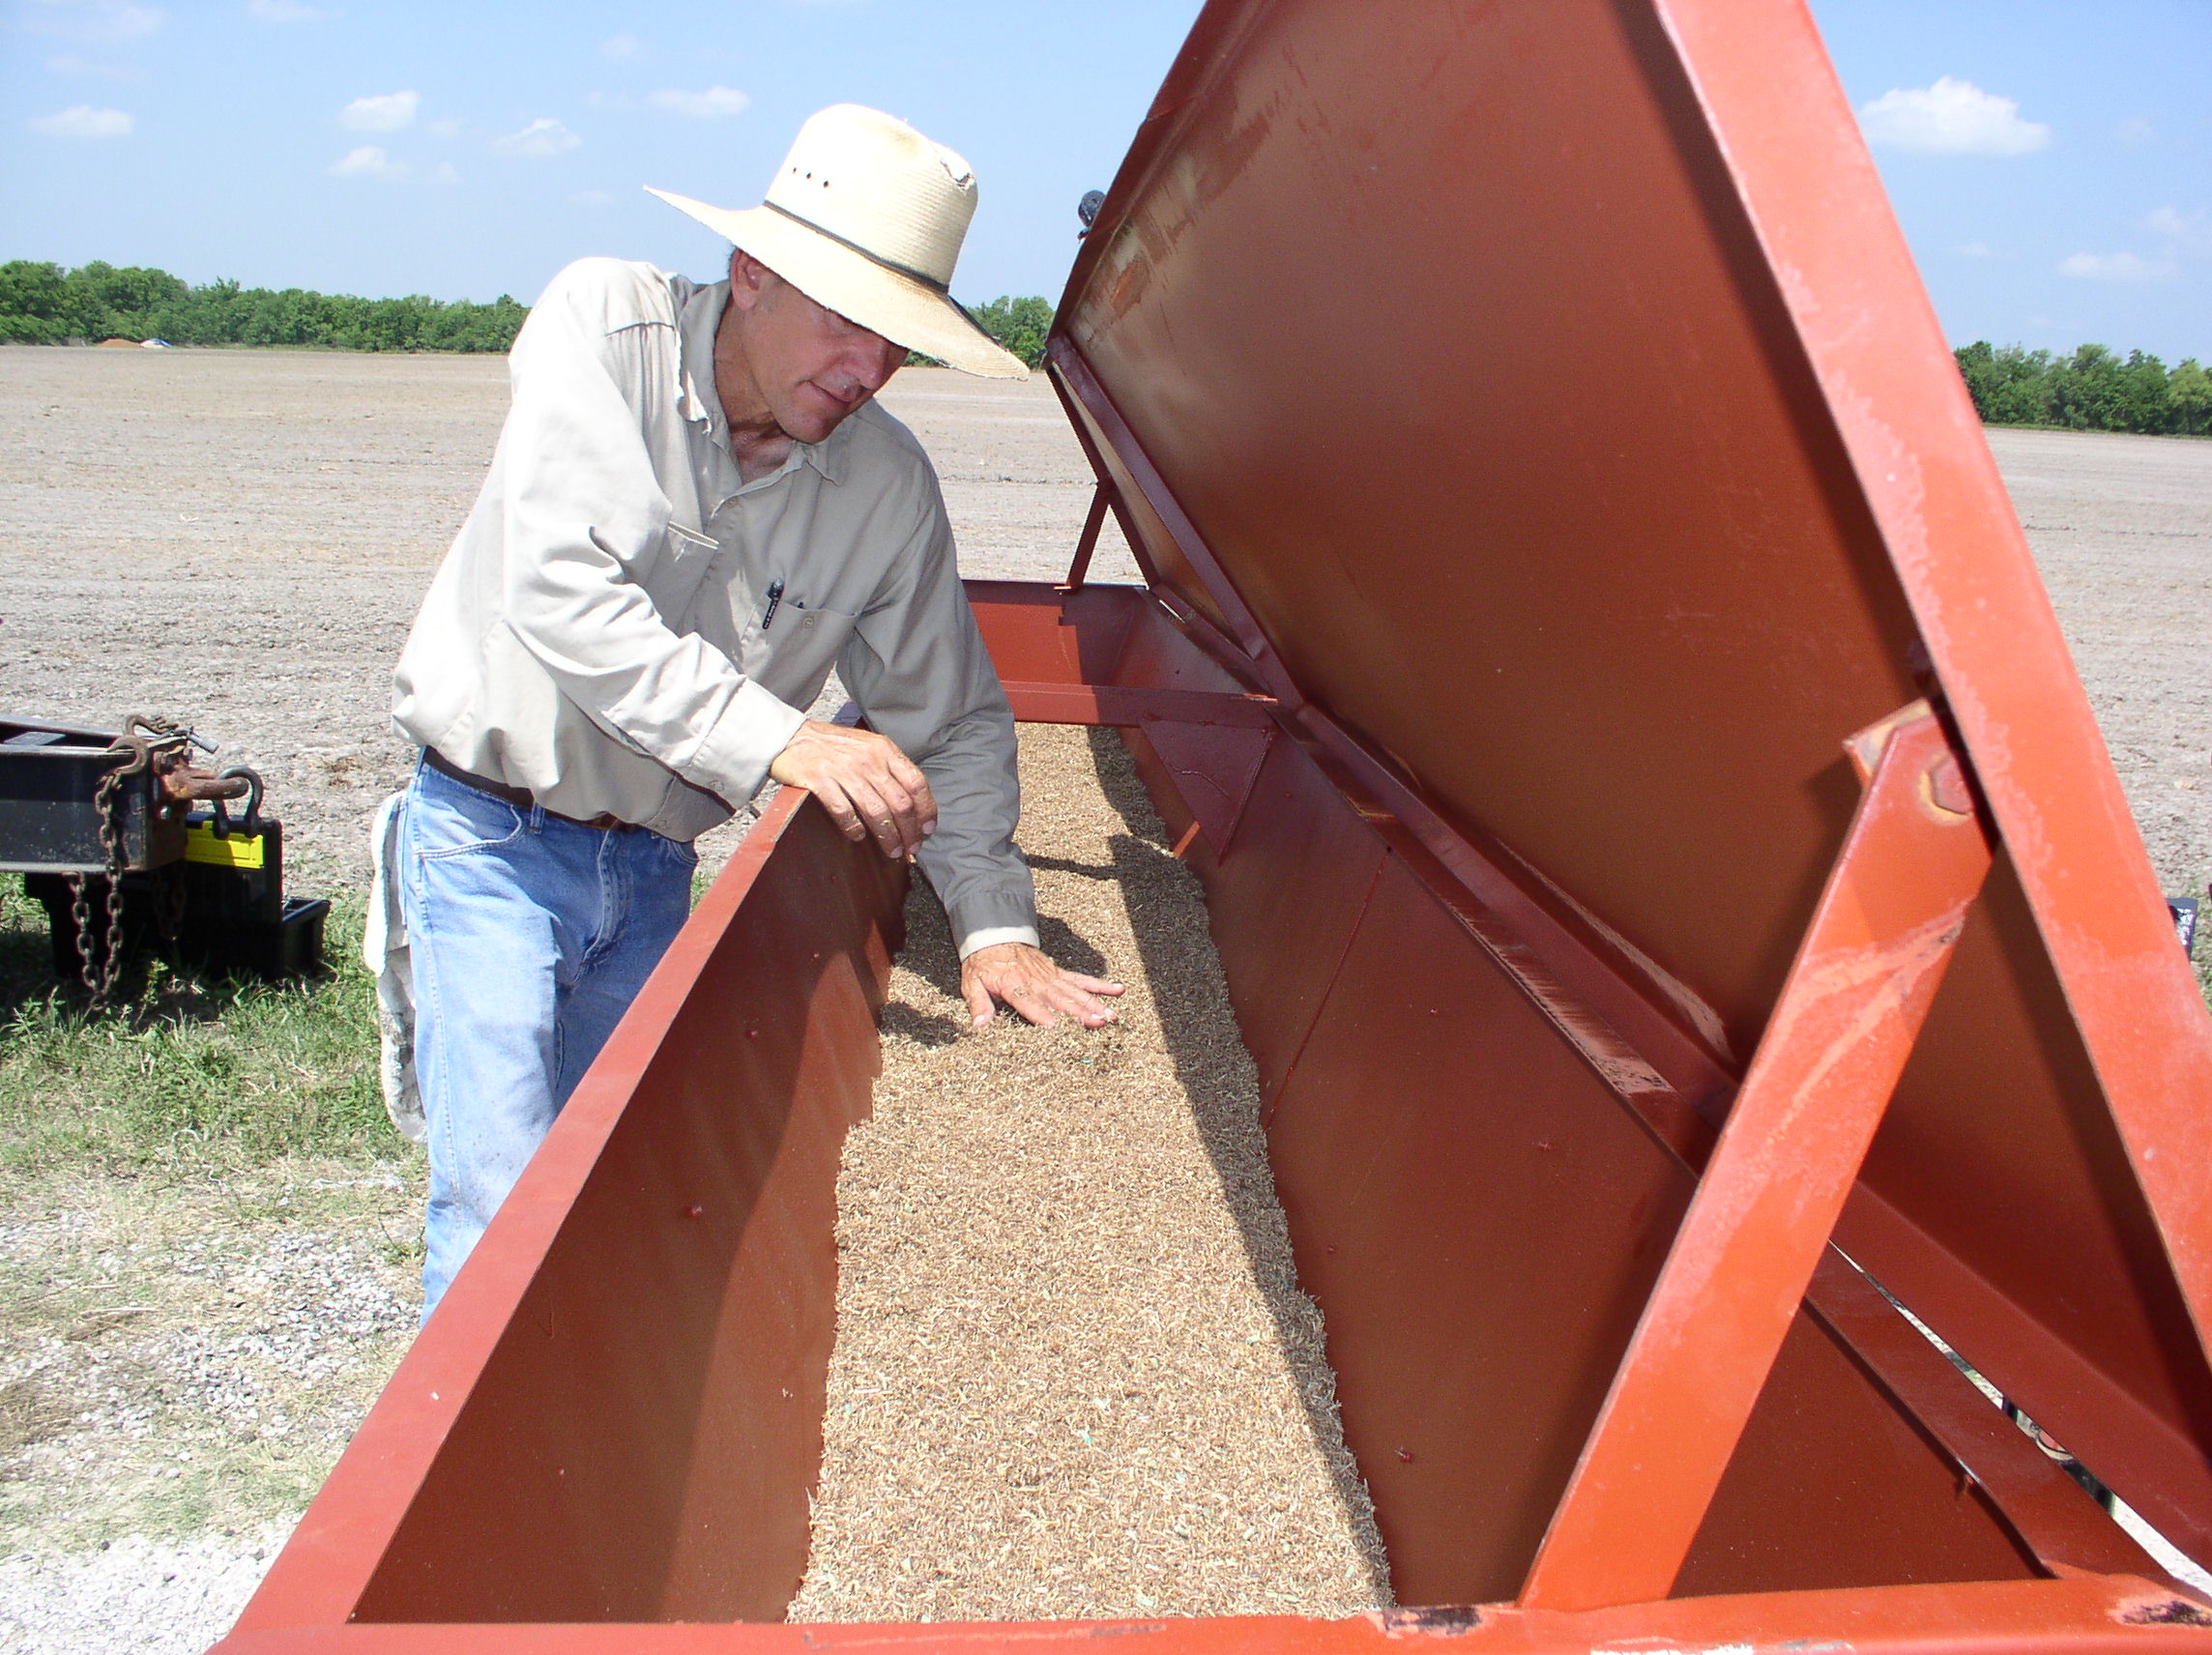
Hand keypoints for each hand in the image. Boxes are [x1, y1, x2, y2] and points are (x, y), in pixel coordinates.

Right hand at [769, 720, 937, 858]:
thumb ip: (890, 768)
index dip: (926, 809)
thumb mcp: (869, 746)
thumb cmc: (835, 746)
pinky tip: (858, 836)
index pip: (916, 782)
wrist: (793, 737)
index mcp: (884, 750)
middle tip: (912, 848)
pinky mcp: (821, 781)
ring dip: (888, 837)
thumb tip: (912, 803)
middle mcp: (868, 760)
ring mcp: (844, 771)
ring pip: (876, 812)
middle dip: (910, 831)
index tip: (928, 828)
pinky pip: (845, 812)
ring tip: (892, 851)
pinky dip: (854, 829)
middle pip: (899, 803)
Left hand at [961, 941, 1124, 1029]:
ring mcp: (1051, 977)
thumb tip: (980, 1025)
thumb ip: (978, 1004)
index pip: (1030, 1002)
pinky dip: (1100, 985)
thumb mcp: (971, 983)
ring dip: (1094, 1004)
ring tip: (1111, 1016)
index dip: (1042, 1015)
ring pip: (1076, 992)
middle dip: (1080, 1012)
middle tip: (1098, 1023)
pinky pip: (1081, 980)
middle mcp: (1037, 982)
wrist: (994, 936)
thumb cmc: (983, 964)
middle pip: (1061, 1000)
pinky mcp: (1058, 973)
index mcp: (1014, 986)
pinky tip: (1118, 990)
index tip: (1056, 1027)